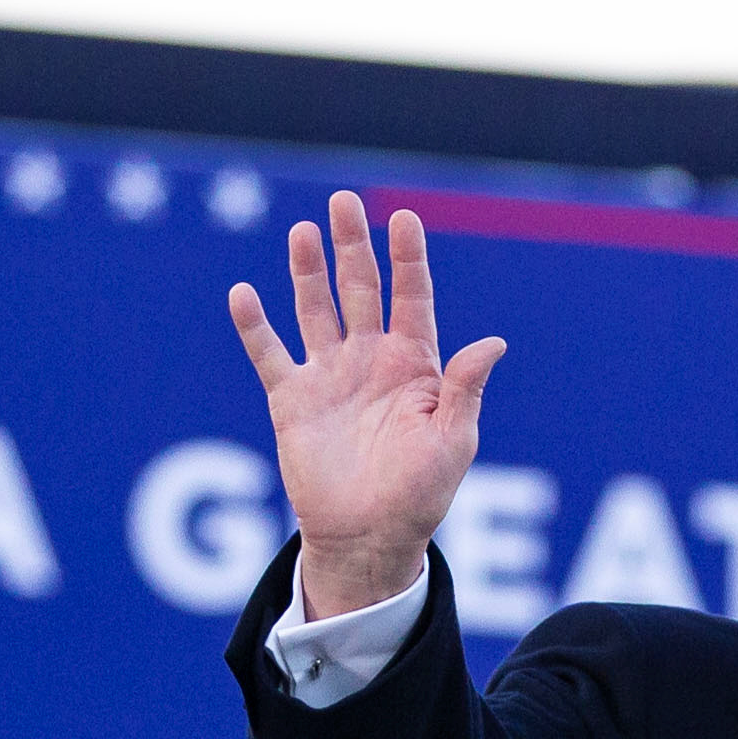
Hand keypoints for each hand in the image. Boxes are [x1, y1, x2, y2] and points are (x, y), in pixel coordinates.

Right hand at [233, 193, 502, 618]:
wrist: (369, 538)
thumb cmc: (421, 494)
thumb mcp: (454, 440)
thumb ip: (465, 387)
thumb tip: (493, 342)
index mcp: (414, 364)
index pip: (411, 297)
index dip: (407, 258)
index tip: (404, 218)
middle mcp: (369, 360)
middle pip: (359, 289)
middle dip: (352, 245)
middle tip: (343, 201)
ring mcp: (329, 376)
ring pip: (315, 309)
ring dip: (308, 271)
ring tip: (303, 231)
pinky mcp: (292, 400)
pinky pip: (269, 354)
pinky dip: (254, 325)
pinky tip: (243, 293)